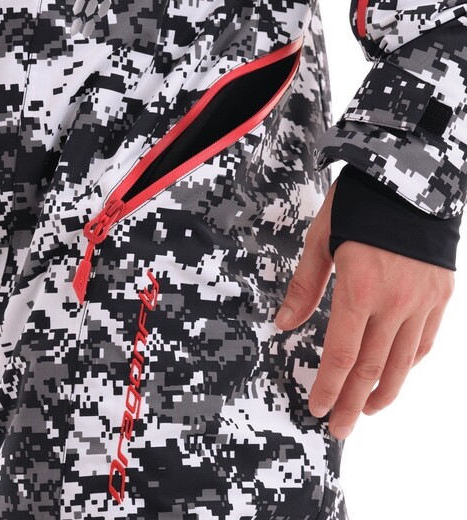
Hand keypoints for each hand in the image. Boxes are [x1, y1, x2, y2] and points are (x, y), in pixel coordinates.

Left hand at [275, 179, 454, 439]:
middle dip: (352, 403)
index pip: (342, 355)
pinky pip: (426, 341)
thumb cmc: (357, 205)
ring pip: (403, 363)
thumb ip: (304, 287)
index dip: (328, 386)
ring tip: (365, 411)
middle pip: (373, 369)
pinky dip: (409, 364)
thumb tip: (283, 324)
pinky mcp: (441, 294)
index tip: (316, 408)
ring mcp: (423, 301)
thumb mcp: (320, 240)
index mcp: (360, 289)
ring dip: (383, 393)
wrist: (410, 177)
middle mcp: (395, 302)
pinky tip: (396, 374)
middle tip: (338, 429)